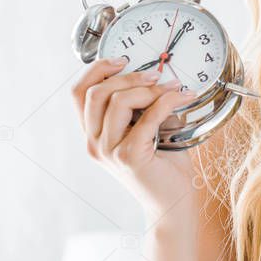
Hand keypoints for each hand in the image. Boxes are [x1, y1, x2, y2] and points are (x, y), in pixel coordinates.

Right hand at [70, 57, 199, 219]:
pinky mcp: (129, 157)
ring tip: (173, 88)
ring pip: (118, 102)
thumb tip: (156, 71)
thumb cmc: (163, 162)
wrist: (172, 201)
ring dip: (150, 89)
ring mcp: (109, 151)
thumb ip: (141, 105)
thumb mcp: (146, 127)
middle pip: (95, 93)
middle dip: (128, 76)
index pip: (77, 93)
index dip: (96, 69)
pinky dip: (167, 102)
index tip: (122, 58)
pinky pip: (147, 118)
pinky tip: (183, 97)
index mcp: (93, 132)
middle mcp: (94, 142)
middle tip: (156, 75)